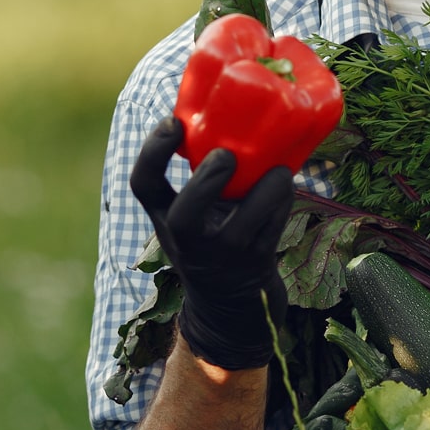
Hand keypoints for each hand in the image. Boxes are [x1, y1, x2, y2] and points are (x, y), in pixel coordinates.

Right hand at [129, 116, 293, 369]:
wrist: (229, 311)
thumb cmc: (214, 245)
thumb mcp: (196, 216)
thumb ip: (204, 180)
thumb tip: (235, 119)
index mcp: (166, 219)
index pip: (143, 186)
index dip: (153, 151)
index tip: (174, 121)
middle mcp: (188, 242)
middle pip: (186, 217)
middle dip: (207, 182)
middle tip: (227, 155)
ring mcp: (222, 259)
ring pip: (241, 227)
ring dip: (264, 192)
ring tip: (278, 170)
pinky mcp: (255, 266)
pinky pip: (272, 231)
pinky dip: (282, 204)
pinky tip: (286, 185)